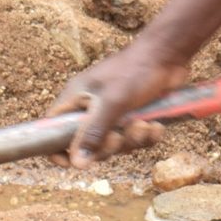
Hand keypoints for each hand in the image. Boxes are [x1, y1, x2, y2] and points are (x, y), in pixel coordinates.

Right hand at [52, 37, 192, 167]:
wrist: (168, 56)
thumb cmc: (135, 71)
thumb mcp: (112, 103)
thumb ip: (92, 133)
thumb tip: (76, 164)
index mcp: (75, 100)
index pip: (53, 129)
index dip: (58, 149)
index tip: (73, 163)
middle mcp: (90, 108)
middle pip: (88, 145)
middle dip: (108, 146)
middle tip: (120, 135)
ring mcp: (112, 114)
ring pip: (115, 144)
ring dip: (132, 140)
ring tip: (144, 124)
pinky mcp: (133, 117)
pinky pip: (135, 139)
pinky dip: (147, 136)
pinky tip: (156, 125)